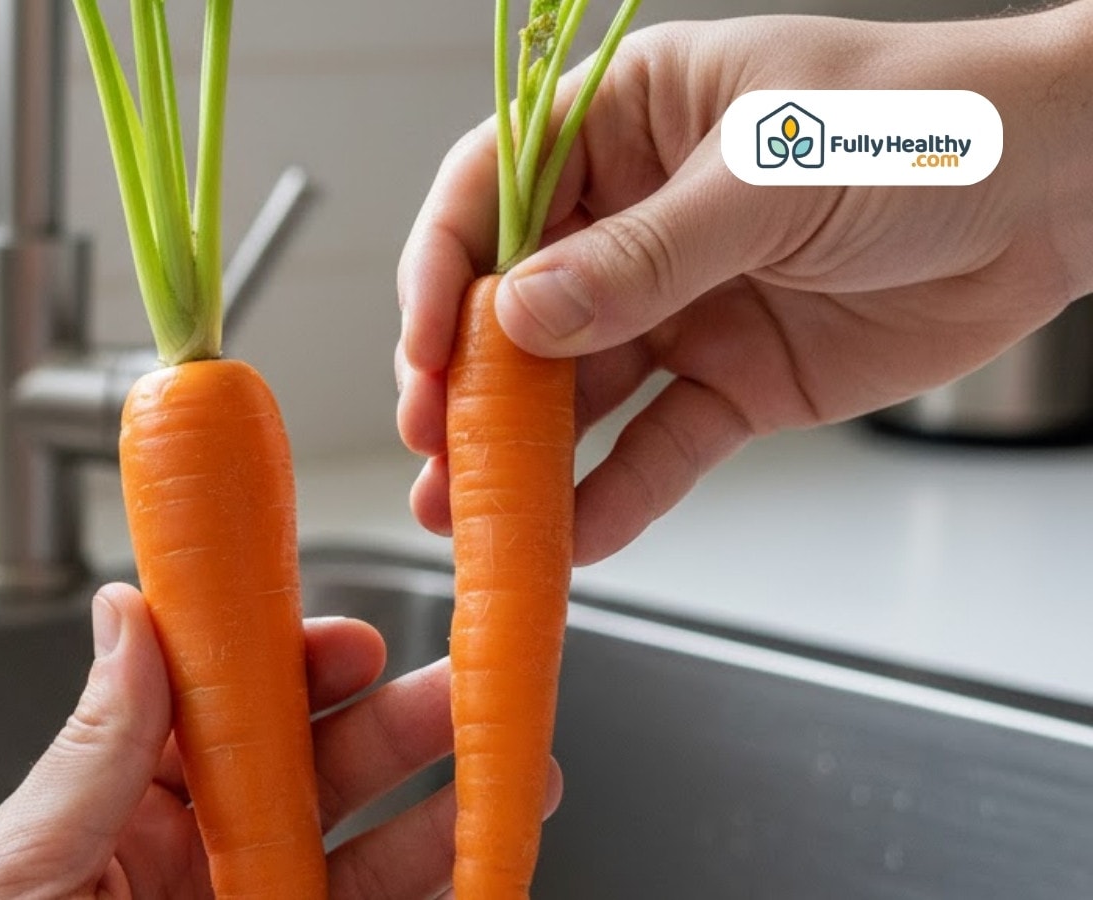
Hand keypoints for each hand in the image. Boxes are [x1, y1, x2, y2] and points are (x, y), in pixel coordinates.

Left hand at [0, 584, 561, 898]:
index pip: (215, 714)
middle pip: (305, 776)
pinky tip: (474, 861)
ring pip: (353, 856)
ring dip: (436, 810)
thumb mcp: (19, 869)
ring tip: (510, 770)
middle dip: (391, 727)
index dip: (287, 669)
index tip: (349, 642)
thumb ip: (92, 752)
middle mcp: (182, 865)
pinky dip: (426, 888)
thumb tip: (127, 618)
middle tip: (461, 690)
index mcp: (109, 816)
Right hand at [398, 6, 1092, 563]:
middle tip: (434, 450)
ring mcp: (681, 305)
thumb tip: (517, 313)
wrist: (1067, 196)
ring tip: (474, 513)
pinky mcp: (732, 381)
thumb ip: (643, 256)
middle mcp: (636, 220)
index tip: (424, 350)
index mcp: (627, 126)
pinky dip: (617, 494)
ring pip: (577, 391)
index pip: (493, 193)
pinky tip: (575, 537)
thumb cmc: (932, 128)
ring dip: (523, 454)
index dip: (444, 272)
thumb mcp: (771, 175)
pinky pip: (658, 446)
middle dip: (468, 383)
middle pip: (520, 308)